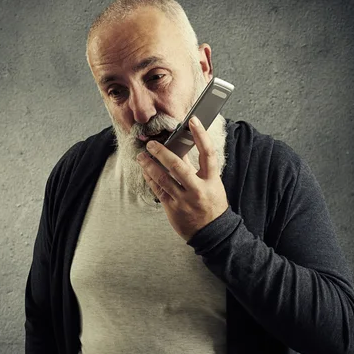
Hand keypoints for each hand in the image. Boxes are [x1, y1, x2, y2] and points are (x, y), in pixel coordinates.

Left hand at [136, 116, 228, 241]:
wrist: (212, 232)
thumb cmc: (212, 204)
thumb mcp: (212, 185)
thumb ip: (199, 169)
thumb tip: (180, 149)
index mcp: (212, 180)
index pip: (208, 153)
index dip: (201, 135)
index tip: (192, 121)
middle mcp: (198, 189)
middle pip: (178, 166)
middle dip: (162, 152)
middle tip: (151, 143)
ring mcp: (184, 200)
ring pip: (163, 178)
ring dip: (149, 165)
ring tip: (141, 156)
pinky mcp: (173, 208)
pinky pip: (158, 190)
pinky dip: (150, 178)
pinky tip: (145, 171)